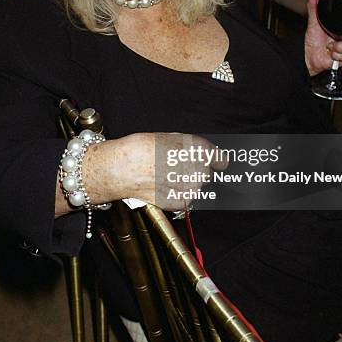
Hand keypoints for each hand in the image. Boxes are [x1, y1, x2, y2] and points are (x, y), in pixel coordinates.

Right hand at [84, 132, 226, 210]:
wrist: (122, 168)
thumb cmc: (141, 149)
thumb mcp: (169, 138)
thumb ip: (189, 147)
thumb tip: (200, 154)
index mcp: (199, 149)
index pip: (219, 159)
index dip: (216, 161)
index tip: (216, 164)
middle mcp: (199, 169)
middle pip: (205, 174)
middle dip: (194, 171)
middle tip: (174, 168)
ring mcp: (191, 188)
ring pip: (195, 187)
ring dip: (185, 184)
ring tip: (164, 177)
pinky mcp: (180, 203)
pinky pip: (185, 200)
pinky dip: (177, 196)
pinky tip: (162, 187)